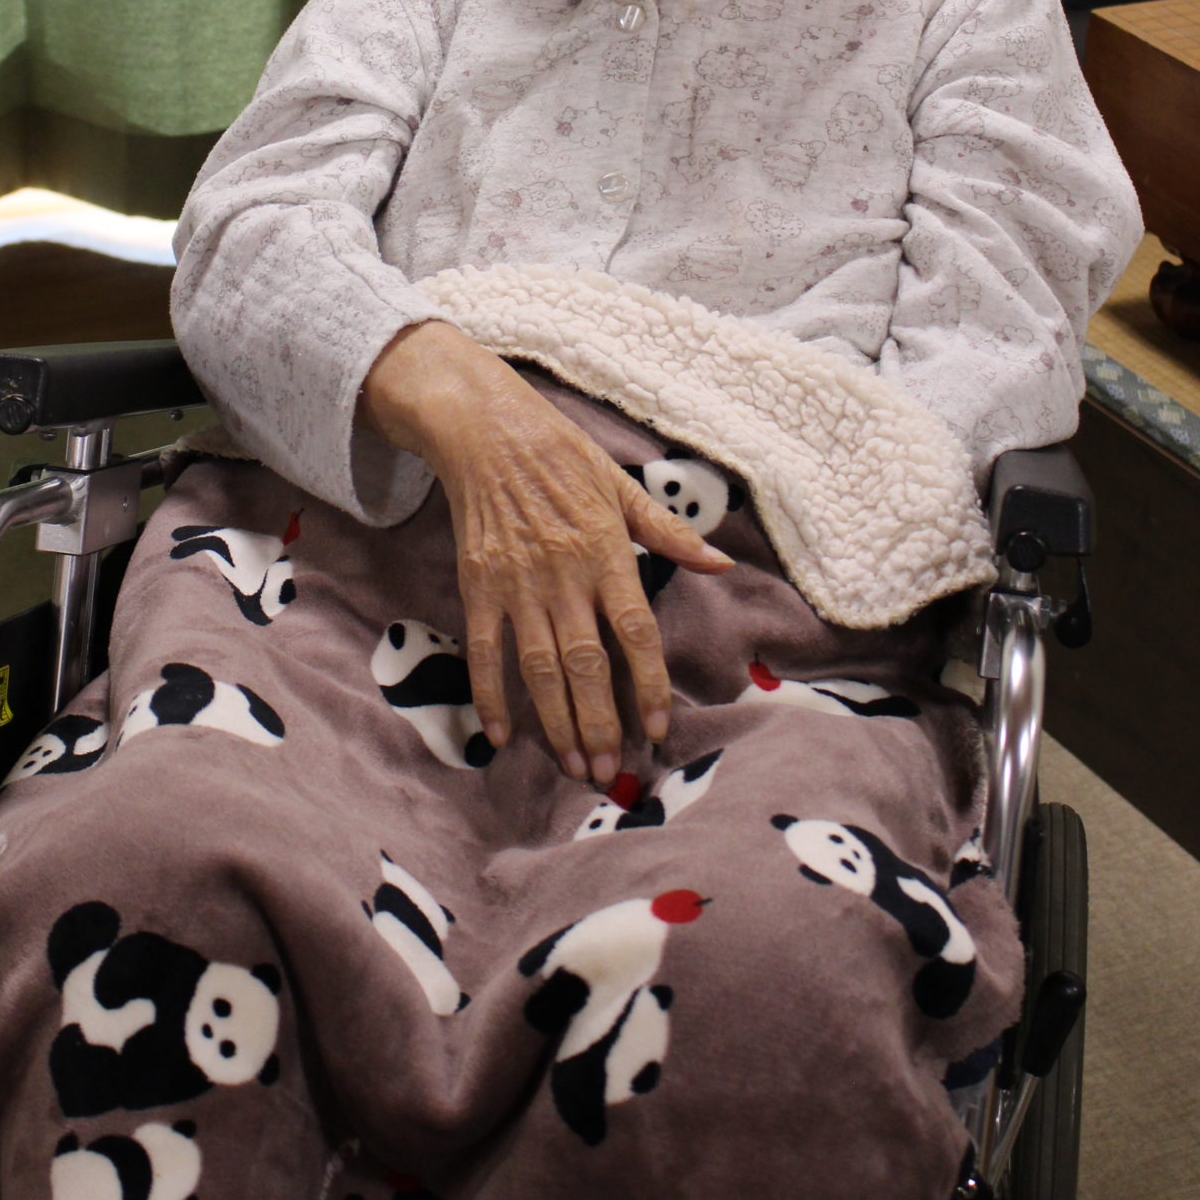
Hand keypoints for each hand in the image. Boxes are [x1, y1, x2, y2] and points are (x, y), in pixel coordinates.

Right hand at [360, 321, 731, 783]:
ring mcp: (518, 585)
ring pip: (541, 668)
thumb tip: (721, 561)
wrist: (487, 430)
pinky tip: (501, 734)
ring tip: (574, 764)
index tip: (656, 728)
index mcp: (606, 553)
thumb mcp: (621, 486)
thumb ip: (669, 532)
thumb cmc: (561, 456)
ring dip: (558, 722)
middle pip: (587, 664)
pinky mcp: (478, 586)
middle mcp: (564, 577)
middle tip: (610, 769)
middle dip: (600, 722)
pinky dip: (490, 694)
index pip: (635, 632)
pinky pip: (485, 650)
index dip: (648, 684)